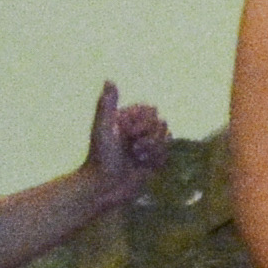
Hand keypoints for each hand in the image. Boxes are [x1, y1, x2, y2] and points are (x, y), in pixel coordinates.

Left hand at [89, 86, 173, 208]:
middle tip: (131, 149)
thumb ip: (107, 105)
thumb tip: (109, 80)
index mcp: (126, 120)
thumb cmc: (100, 158)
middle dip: (149, 137)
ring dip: (153, 149)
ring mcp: (146, 144)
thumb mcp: (103, 129)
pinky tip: (142, 166)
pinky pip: (167, 152)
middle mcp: (138, 130)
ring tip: (136, 158)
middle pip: (161, 123)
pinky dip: (156, 160)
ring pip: (167, 137)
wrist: (105, 188)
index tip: (126, 132)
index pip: (150, 110)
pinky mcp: (154, 160)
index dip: (143, 122)